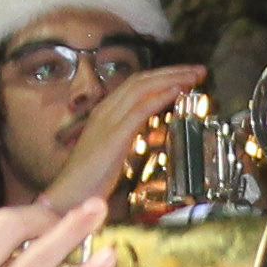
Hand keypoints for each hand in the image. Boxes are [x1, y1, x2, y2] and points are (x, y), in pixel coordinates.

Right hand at [41, 64, 206, 204]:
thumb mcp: (112, 152)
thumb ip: (127, 137)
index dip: (162, 76)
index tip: (186, 75)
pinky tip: (177, 91)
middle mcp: (106, 110)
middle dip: (173, 72)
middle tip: (198, 70)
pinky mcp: (114, 136)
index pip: (136, 84)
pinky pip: (140, 109)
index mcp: (105, 113)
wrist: (68, 196)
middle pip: (142, 80)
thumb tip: (145, 133)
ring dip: (172, 78)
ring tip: (194, 76)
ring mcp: (108, 121)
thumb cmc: (89, 180)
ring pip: (143, 88)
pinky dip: (161, 96)